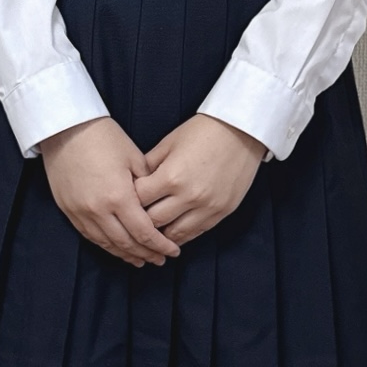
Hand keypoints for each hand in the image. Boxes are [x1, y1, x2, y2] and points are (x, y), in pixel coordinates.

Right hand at [38, 117, 182, 267]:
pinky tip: (116, 248)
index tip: (172, 251)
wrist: (65, 128)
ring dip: (125, 254)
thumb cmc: (102, 136)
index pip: (144, 232)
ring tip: (140, 260)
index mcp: (119, 196)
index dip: (160, 245)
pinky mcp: (68, 210)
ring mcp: (80, 212)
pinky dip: (106, 245)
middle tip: (160, 260)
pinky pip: (90, 236)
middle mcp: (98, 210)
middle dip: (146, 254)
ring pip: (106, 243)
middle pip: (126, 243)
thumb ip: (147, 186)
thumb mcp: (134, 158)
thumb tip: (158, 206)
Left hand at [131, 113, 266, 244]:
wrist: (241, 130)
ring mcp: (207, 207)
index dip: (128, 201)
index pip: (139, 201)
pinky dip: (182, 235)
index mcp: (171, 176)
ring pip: (174, 235)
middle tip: (135, 220)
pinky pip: (196, 233)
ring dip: (161, 234)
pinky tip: (172, 231)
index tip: (126, 201)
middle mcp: (189, 196)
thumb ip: (148, 165)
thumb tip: (132, 183)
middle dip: (141, 221)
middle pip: (153, 222)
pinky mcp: (221, 212)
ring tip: (152, 231)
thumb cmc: (203, 131)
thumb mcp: (169, 143)